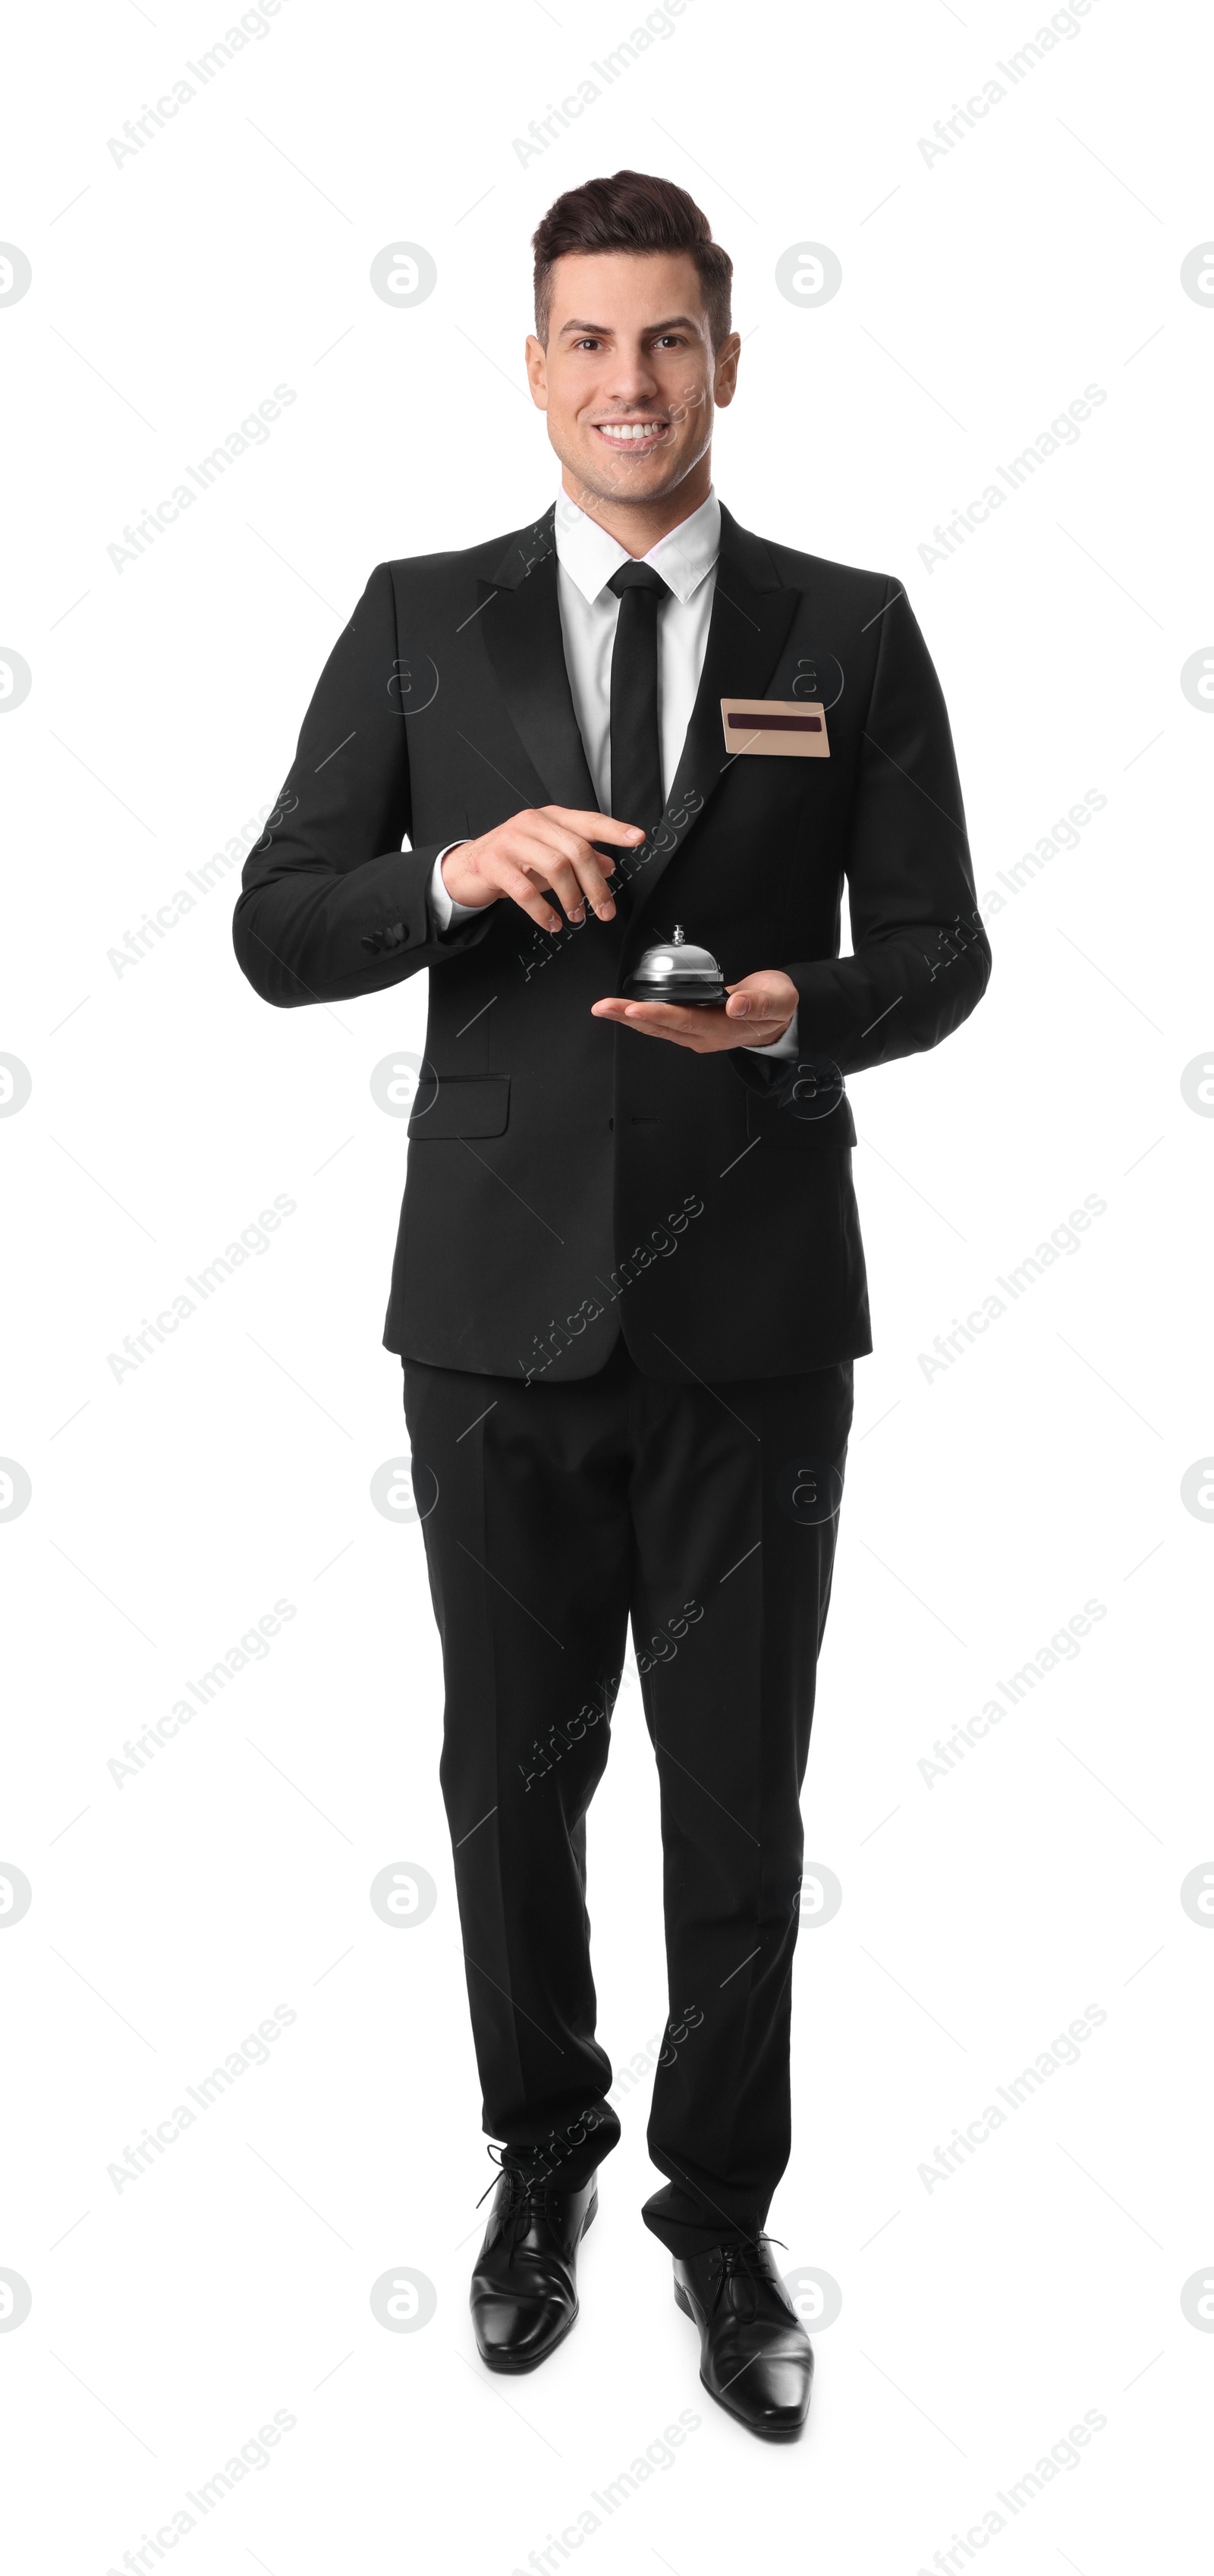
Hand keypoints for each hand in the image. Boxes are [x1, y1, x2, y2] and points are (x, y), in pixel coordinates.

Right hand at [441, 807, 644, 933]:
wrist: (465, 868)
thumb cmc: (511, 860)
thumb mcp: (549, 856)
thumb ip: (579, 858)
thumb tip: (611, 866)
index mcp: (550, 818)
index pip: (588, 821)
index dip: (614, 829)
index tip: (637, 838)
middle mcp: (532, 823)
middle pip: (576, 850)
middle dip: (595, 885)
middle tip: (604, 910)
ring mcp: (511, 841)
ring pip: (555, 867)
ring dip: (571, 898)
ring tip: (576, 916)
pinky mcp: (493, 863)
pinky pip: (525, 890)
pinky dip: (543, 911)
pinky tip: (552, 922)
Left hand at [591, 969, 798, 1052]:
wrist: (780, 1018)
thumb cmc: (778, 1006)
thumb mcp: (779, 1000)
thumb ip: (759, 1003)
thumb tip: (736, 1004)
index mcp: (723, 1028)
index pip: (685, 1021)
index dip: (659, 1014)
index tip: (636, 1008)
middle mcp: (705, 1035)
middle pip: (662, 1027)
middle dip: (629, 1017)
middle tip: (603, 1008)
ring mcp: (697, 1033)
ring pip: (657, 1027)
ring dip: (629, 1018)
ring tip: (605, 1008)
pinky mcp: (693, 1026)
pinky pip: (662, 1023)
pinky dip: (640, 1016)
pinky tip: (625, 1010)